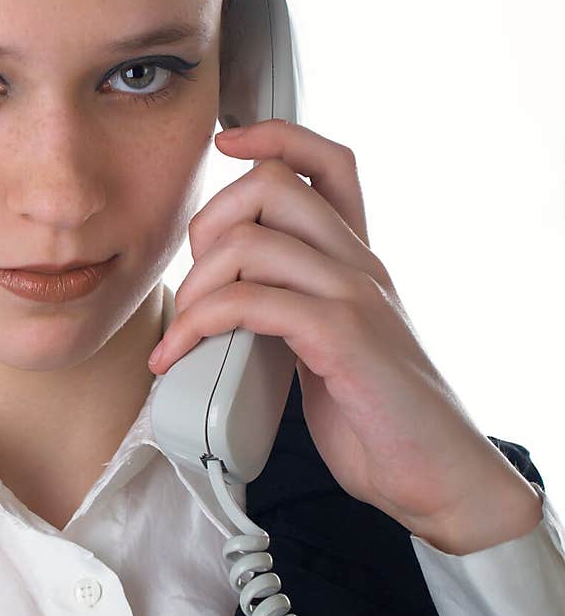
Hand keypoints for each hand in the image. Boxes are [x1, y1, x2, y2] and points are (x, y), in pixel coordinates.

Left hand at [149, 120, 537, 550]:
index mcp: (355, 262)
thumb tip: (222, 305)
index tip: (228, 144)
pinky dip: (198, 326)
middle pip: (273, 184)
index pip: (328, 164)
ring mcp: (354, 298)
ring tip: (182, 335)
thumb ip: (290, 311)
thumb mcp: (329, 347)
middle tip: (194, 283)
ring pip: (252, 243)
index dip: (275, 137)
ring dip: (195, 288)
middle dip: (208, 222)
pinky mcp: (344, 339)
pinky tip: (180, 358)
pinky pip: (252, 303)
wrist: (436, 478)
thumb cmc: (377, 419)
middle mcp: (358, 266)